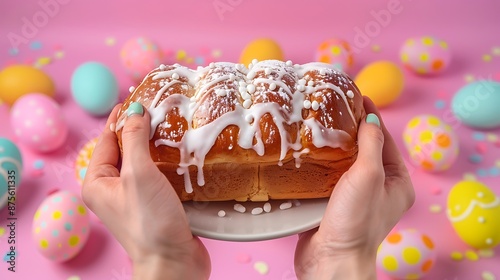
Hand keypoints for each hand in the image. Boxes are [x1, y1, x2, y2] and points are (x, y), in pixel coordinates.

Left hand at [82, 103, 210, 279]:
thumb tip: (135, 110)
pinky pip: (159, 174)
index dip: (121, 118)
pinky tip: (182, 151)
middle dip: (141, 129)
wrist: (174, 262)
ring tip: (173, 125)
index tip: (137, 97)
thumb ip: (134, 139)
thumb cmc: (150, 221)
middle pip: (126, 149)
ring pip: (145, 161)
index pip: (107, 139)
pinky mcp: (156, 203)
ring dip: (157, 144)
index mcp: (98, 182)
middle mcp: (113, 189)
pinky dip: (168, 161)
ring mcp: (135, 197)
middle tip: (159, 108)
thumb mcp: (138, 174)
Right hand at [294, 97, 414, 278]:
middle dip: (352, 128)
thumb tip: (371, 118)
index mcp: (397, 182)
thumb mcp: (368, 176)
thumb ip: (371, 145)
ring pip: (346, 162)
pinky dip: (323, 161)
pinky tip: (311, 150)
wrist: (330, 260)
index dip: (372, 116)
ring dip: (335, 144)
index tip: (358, 95)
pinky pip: (331, 175)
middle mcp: (379, 188)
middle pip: (366, 149)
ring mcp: (356, 196)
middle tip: (335, 106)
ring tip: (321, 122)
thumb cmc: (355, 221)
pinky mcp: (334, 203)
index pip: (385, 139)